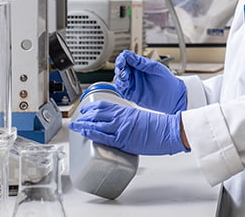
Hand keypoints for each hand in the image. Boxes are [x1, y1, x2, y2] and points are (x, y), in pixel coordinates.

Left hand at [68, 100, 187, 155]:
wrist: (169, 130)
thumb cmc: (159, 125)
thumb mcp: (141, 116)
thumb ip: (128, 118)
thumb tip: (120, 123)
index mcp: (125, 110)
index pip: (102, 105)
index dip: (90, 107)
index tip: (83, 110)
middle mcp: (121, 117)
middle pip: (96, 113)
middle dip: (83, 116)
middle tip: (75, 119)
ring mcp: (121, 128)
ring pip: (96, 123)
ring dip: (82, 124)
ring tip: (74, 126)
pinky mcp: (123, 139)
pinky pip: (103, 135)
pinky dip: (92, 133)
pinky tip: (84, 132)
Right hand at [114, 50, 186, 113]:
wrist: (173, 97)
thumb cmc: (167, 81)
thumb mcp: (156, 68)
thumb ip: (141, 63)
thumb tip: (129, 55)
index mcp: (141, 65)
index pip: (127, 59)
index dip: (123, 58)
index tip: (122, 60)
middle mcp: (135, 73)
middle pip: (121, 68)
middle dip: (120, 68)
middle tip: (122, 69)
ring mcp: (133, 83)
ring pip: (119, 78)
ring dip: (119, 77)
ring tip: (124, 78)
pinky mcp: (131, 94)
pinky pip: (122, 89)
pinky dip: (120, 87)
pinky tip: (123, 85)